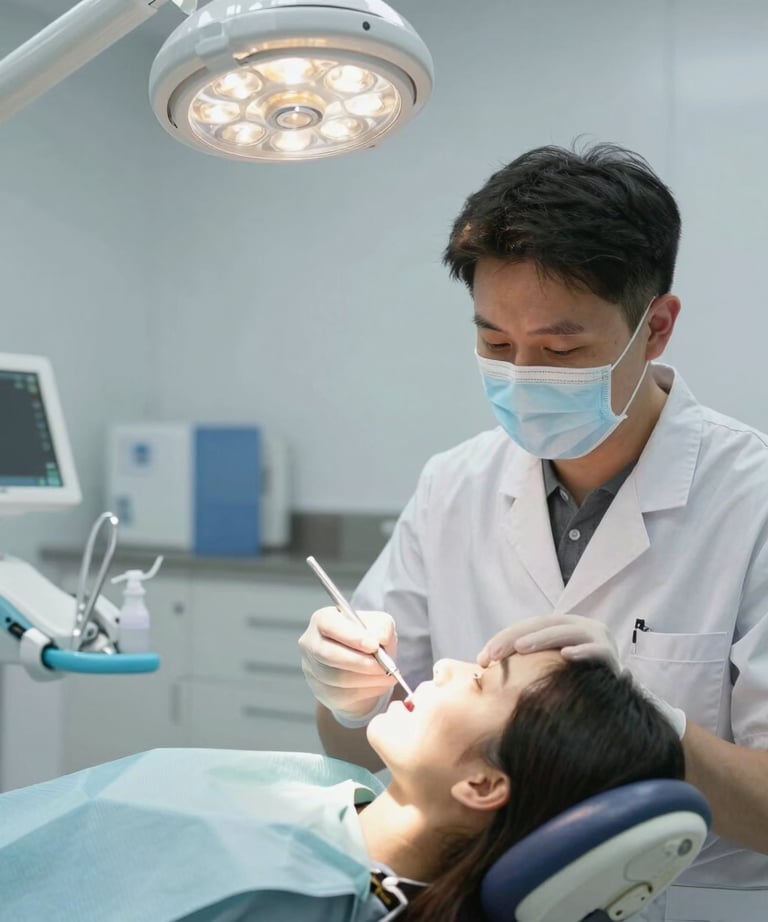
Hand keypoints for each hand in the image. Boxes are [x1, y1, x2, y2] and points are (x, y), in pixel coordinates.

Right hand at [299, 607, 396, 726]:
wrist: (364, 666)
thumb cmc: (368, 640)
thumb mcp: (379, 625)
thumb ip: (382, 626)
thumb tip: (380, 639)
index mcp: (322, 620)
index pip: (329, 624)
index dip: (351, 636)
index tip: (374, 645)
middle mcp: (311, 643)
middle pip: (329, 654)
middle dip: (360, 662)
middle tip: (383, 665)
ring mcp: (313, 670)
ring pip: (337, 678)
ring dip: (367, 678)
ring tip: (387, 674)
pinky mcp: (321, 692)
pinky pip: (344, 694)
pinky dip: (367, 690)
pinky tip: (379, 683)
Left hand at [477, 613, 620, 674]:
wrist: (619, 696)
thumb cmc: (576, 681)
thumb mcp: (548, 666)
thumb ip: (523, 663)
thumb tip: (479, 669)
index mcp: (562, 626)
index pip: (528, 626)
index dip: (504, 638)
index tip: (482, 658)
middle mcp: (580, 626)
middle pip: (543, 625)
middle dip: (515, 637)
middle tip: (492, 653)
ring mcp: (598, 638)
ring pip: (567, 632)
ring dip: (543, 639)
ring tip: (521, 648)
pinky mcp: (612, 656)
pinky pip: (597, 651)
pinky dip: (582, 652)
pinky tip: (566, 656)